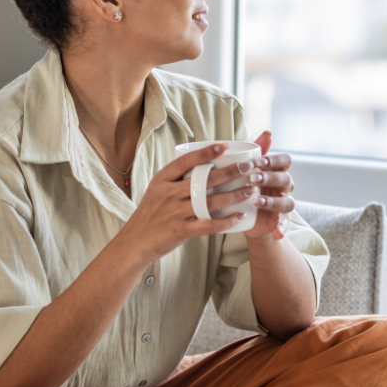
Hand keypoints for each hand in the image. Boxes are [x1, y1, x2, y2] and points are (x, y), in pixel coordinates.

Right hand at [121, 143, 260, 264]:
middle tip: (248, 168)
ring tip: (250, 190)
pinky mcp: (180, 230)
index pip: (185, 161)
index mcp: (162, 179)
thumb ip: (176, 179)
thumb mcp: (157, 189)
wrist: (136, 240)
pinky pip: (208, 225)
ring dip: (233, 195)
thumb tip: (203, 164)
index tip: (224, 146)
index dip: (205, 153)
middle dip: (230, 172)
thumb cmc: (151, 213)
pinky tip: (239, 216)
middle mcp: (168, 193)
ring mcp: (175, 212)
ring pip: (210, 201)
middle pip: (203, 180)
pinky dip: (225, 221)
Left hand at [243, 131, 295, 240]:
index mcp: (277, 171)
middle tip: (252, 178)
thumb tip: (268, 132)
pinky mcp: (280, 221)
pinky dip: (282, 228)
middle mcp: (284, 186)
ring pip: (287, 202)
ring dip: (273, 201)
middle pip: (286, 179)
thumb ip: (256, 151)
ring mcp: (284, 204)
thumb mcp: (248, 169)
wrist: (245, 216)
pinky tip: (276, 232)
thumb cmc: (246, 185)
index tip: (258, 161)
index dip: (274, 160)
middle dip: (270, 178)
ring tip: (256, 201)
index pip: (285, 161)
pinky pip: (285, 224)